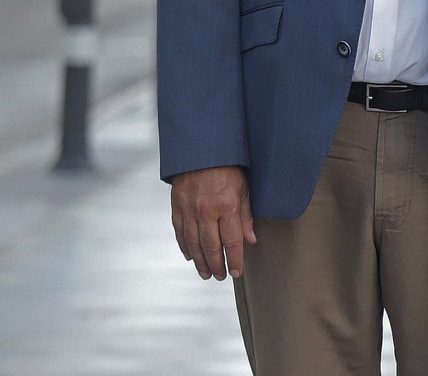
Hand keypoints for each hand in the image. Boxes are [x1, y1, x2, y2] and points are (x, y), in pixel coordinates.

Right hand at [170, 165, 255, 280]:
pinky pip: (180, 233)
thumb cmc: (227, 167)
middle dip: (216, 265)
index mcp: (227, 206)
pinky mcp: (177, 208)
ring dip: (200, 262)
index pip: (232, 241)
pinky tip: (190, 256)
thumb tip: (250, 240)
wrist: (201, 151)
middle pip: (211, 247)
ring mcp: (189, 211)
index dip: (234, 259)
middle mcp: (206, 212)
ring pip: (193, 244)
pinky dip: (185, 247)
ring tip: (206, 273)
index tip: (236, 272)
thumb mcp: (244, 188)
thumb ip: (246, 216)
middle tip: (220, 277)